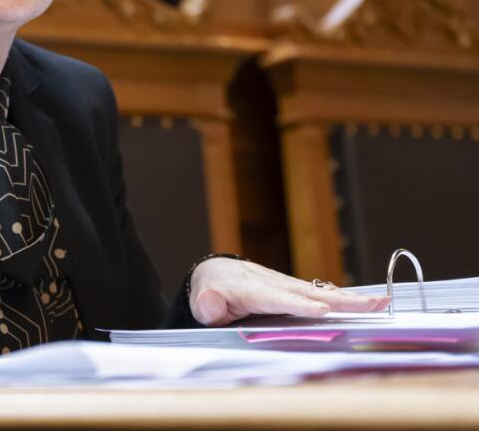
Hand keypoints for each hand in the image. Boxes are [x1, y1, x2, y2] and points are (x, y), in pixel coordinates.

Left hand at [188, 257, 389, 326]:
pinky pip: (319, 293)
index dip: (299, 304)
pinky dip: (342, 297)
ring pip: (319, 292)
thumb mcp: (202, 302)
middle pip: (308, 294)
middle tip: (372, 305)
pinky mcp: (293, 288)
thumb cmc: (211, 292)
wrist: (217, 273)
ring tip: (381, 303)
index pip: (276, 299)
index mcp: (250, 289)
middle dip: (339, 300)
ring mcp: (285, 284)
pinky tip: (366, 304)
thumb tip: (211, 305)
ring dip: (350, 298)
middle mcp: (273, 283)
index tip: (322, 310)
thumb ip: (207, 306)